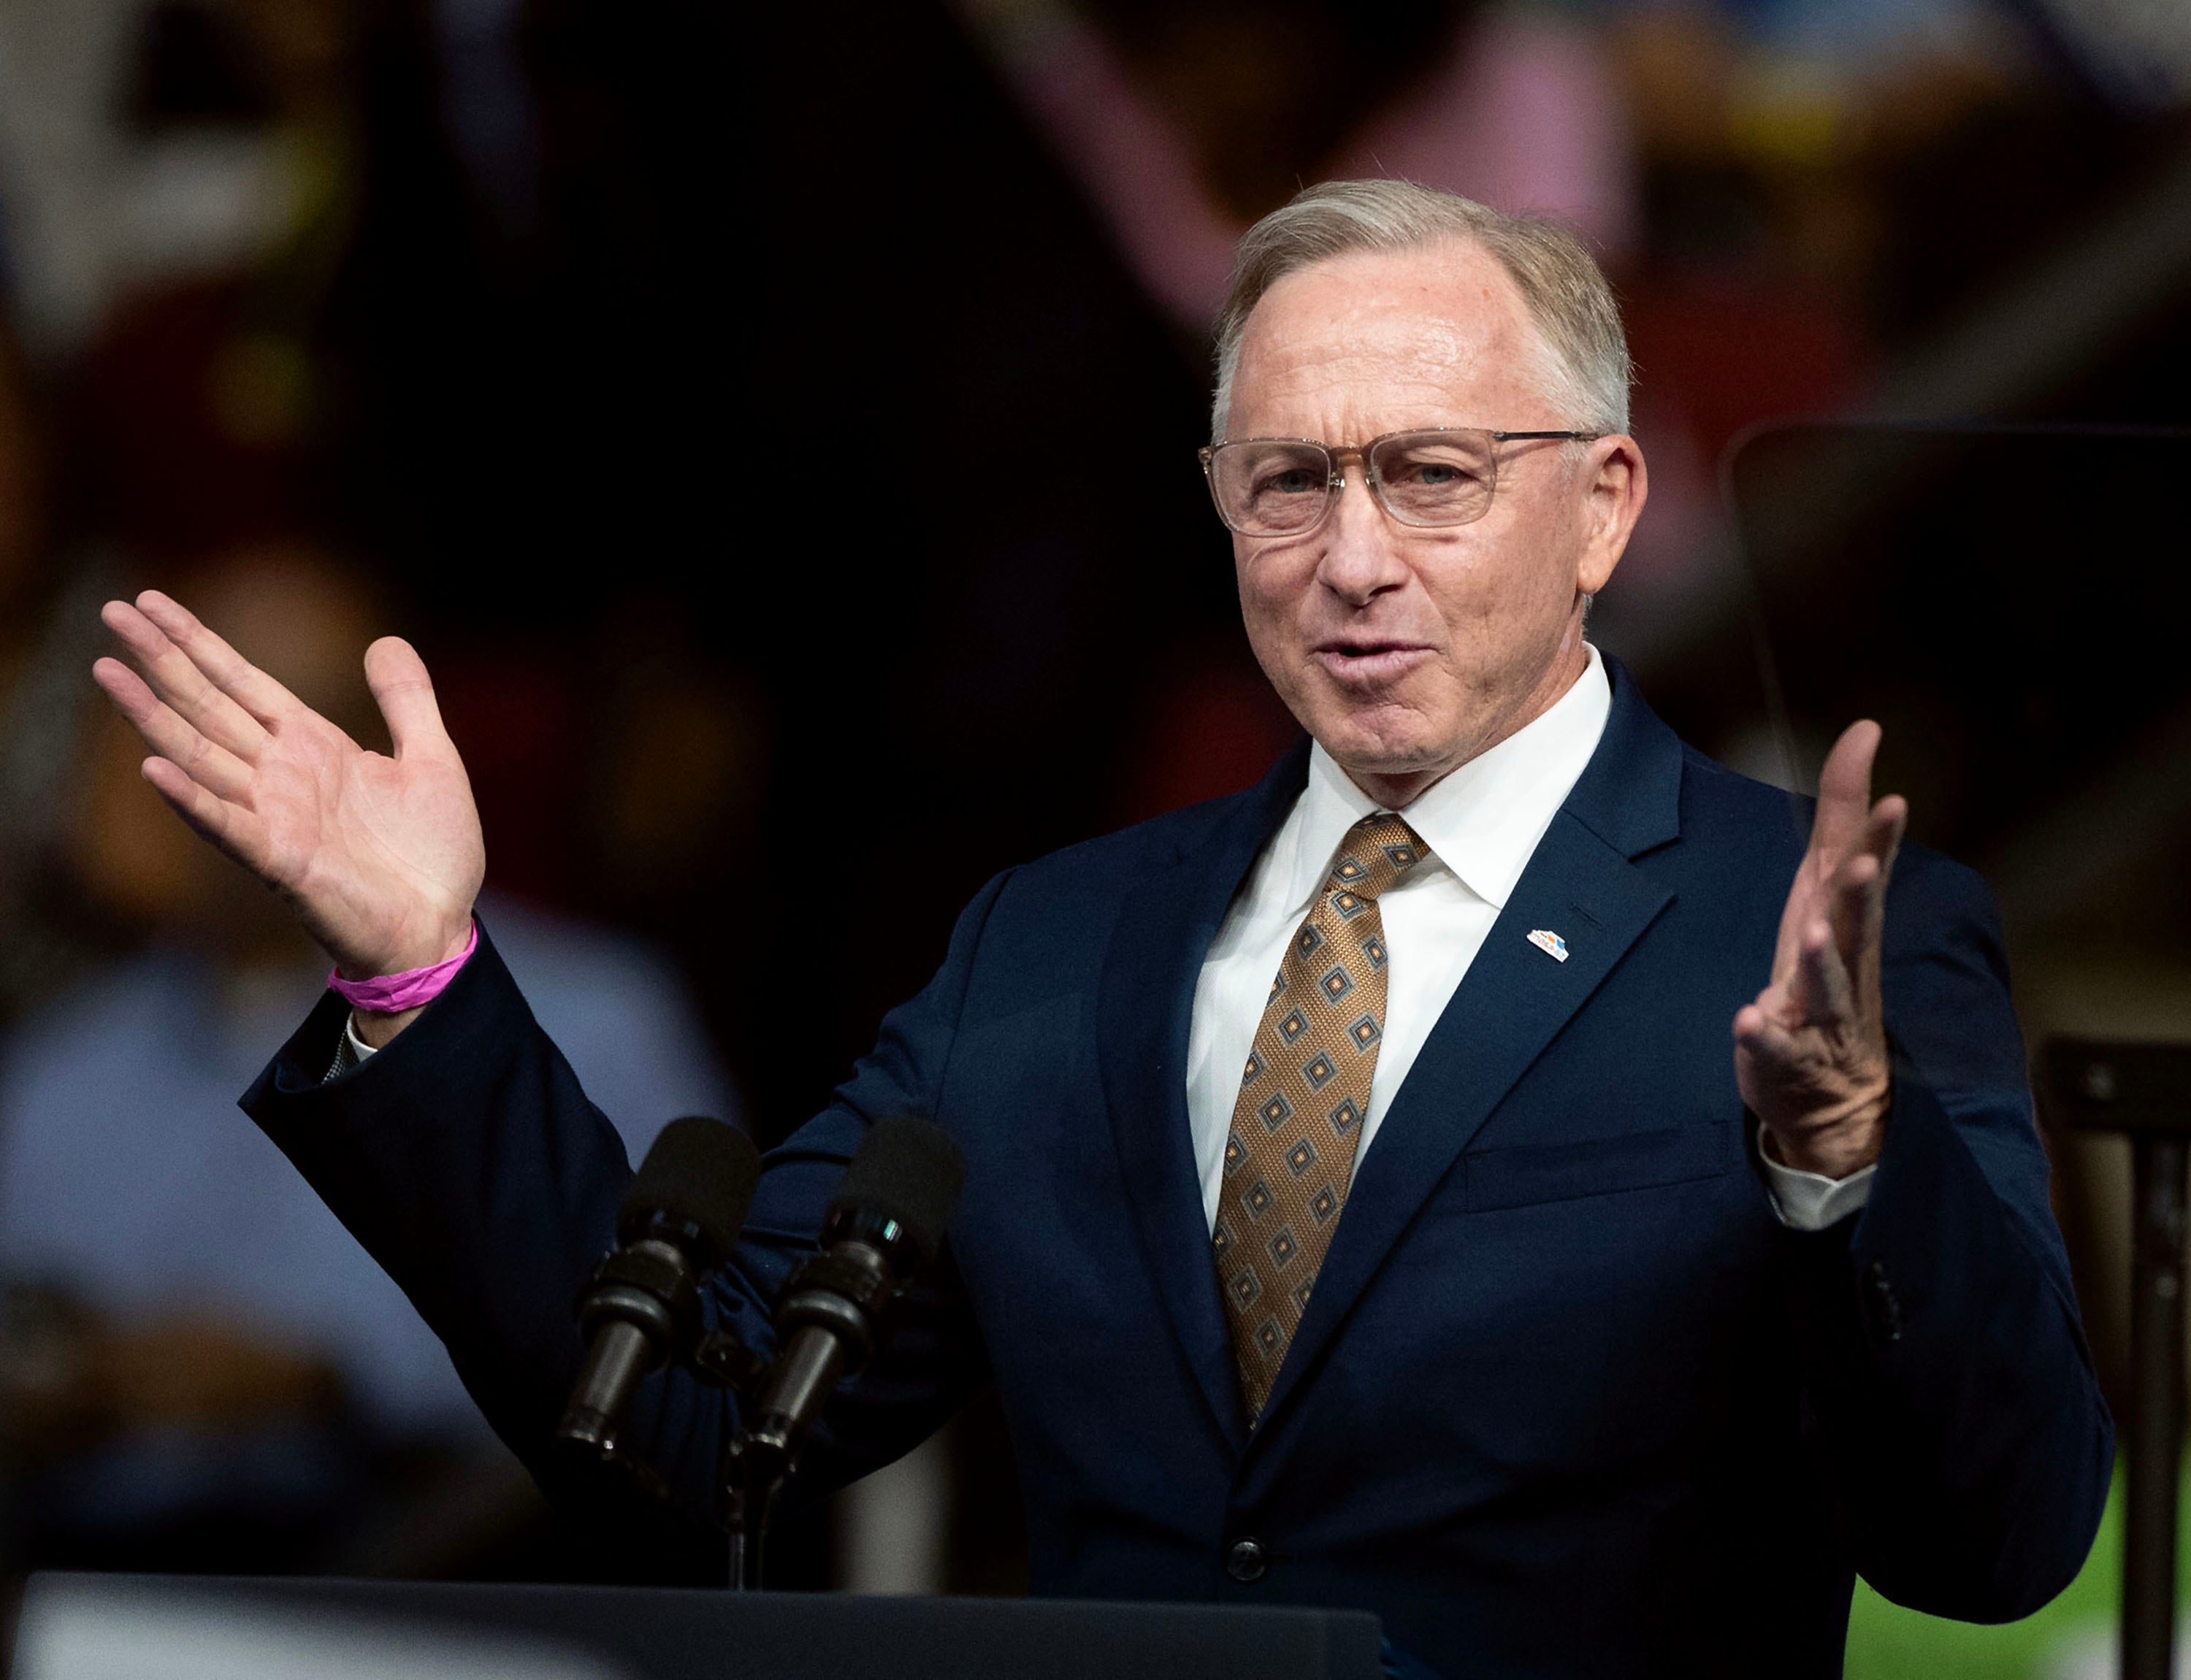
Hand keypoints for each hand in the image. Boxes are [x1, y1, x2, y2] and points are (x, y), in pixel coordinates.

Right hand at [93, 591, 483, 1022]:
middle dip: (162, 659)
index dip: (199, 642)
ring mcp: (274, 817)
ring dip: (153, 715)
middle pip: (209, 705)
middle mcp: (282, 775)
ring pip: (200, 754)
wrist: (440, 928)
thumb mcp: (433, 760)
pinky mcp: (281, 861)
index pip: (242, 682)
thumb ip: (408, 702)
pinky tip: (152, 768)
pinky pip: (228, 825)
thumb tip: (386, 639)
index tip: (152, 601)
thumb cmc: (432, 855)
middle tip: (111, 611)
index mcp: (313, 746)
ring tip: (107, 671)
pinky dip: (191, 798)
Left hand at [1734, 720, 1907, 1179]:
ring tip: (1813, 935)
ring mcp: (1818, 1014)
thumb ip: (1843, 822)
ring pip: (1824, 986)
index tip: (1894, 799)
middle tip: (1867, 864)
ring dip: (1817, 961)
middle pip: (1854, 927)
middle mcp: (1842, 965)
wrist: (1832, 1095)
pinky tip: (1750, 1018)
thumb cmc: (1825, 974)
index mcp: (1844, 923)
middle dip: (1861, 895)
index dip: (1876, 838)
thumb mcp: (1827, 894)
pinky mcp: (1787, 1056)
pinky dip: (1763, 1033)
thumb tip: (1861, 735)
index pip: (1863, 873)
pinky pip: (1776, 1046)